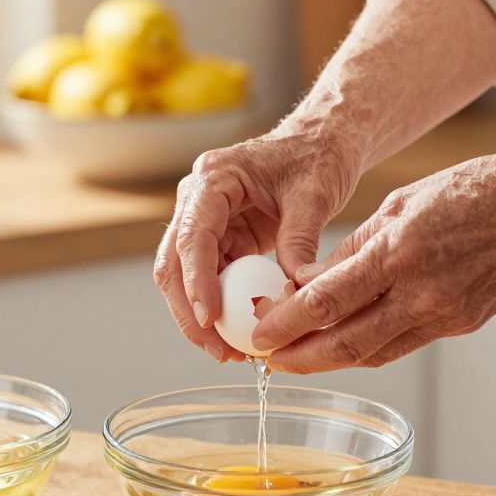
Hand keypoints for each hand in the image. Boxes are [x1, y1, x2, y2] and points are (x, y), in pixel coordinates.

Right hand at [154, 128, 362, 360]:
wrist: (321, 142)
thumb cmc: (317, 156)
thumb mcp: (314, 196)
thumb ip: (300, 241)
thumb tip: (292, 294)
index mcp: (213, 178)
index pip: (192, 235)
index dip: (196, 281)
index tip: (210, 319)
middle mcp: (197, 200)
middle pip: (173, 263)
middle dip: (189, 311)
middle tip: (217, 350)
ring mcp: (204, 221)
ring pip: (184, 278)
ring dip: (201, 317)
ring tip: (229, 353)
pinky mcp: (220, 240)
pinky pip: (210, 281)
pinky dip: (221, 309)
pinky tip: (239, 335)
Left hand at [251, 150, 495, 372]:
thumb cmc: (477, 189)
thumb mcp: (402, 202)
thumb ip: (355, 247)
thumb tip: (313, 283)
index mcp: (399, 251)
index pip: (327, 300)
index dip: (286, 324)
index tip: (257, 334)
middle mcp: (421, 291)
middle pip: (345, 342)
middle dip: (299, 357)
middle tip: (266, 361)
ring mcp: (444, 314)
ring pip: (373, 352)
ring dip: (329, 360)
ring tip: (294, 359)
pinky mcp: (461, 325)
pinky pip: (401, 345)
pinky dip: (367, 349)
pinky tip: (341, 347)